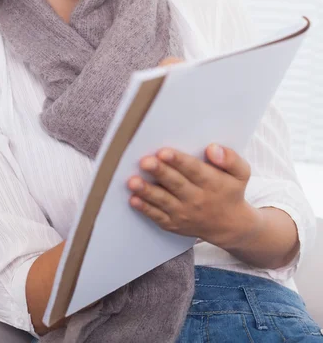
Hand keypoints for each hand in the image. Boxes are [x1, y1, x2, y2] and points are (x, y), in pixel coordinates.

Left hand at [127, 144, 259, 250]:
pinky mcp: (174, 223)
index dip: (179, 161)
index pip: (194, 170)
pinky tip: (133, 200)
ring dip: (147, 191)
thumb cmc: (231, 191)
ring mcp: (184, 213)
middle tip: (145, 161)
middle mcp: (197, 199)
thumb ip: (230, 158)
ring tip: (132, 181)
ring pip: (163, 201)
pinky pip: (158, 217)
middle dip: (160, 172)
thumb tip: (212, 148)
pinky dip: (145, 209)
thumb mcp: (241, 173)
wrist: (230, 226)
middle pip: (176, 184)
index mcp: (213, 183)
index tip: (164, 152)